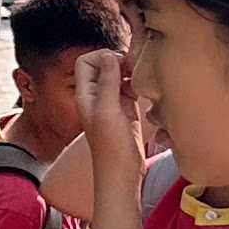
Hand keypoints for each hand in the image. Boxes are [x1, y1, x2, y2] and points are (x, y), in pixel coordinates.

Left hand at [76, 52, 142, 194]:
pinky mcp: (125, 110)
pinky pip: (129, 89)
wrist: (122, 173)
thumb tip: (109, 55)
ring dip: (129, 74)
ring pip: (118, 76)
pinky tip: (143, 94)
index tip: (120, 64)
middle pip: (103, 65)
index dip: (102, 57)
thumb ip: (107, 82)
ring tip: (140, 83)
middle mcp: (96, 96)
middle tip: (135, 71)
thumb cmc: (111, 147)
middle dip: (119, 63)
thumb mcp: (108, 111)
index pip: (85, 61)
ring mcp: (111, 103)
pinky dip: (136, 86)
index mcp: (85, 95)